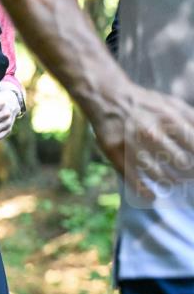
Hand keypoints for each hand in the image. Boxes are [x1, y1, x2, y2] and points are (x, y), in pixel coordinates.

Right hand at [89, 85, 193, 199]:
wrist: (107, 97)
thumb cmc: (145, 103)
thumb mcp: (173, 105)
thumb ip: (192, 120)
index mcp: (171, 119)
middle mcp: (152, 132)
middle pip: (181, 163)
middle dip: (189, 174)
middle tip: (189, 177)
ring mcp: (132, 144)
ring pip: (158, 174)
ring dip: (169, 182)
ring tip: (172, 183)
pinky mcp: (115, 152)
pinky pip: (132, 178)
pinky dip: (143, 191)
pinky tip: (151, 197)